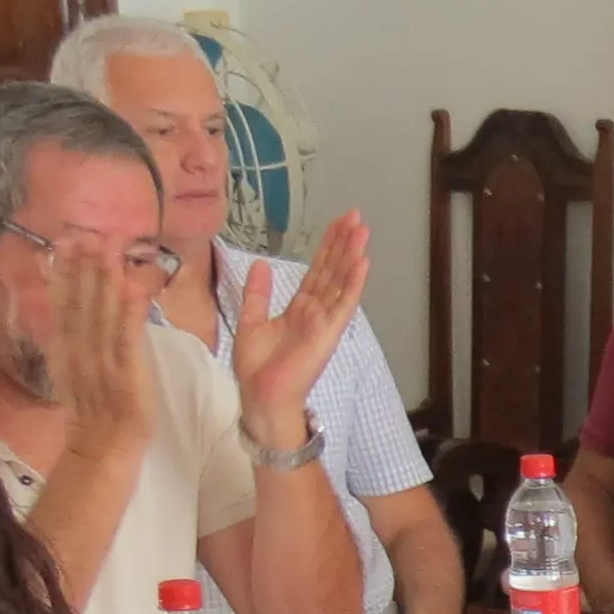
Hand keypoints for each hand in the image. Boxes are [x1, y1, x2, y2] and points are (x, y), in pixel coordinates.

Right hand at [43, 233, 154, 465]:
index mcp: (67, 349)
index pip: (63, 303)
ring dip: (103, 278)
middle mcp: (80, 351)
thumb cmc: (95, 411)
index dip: (64, 271)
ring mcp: (102, 362)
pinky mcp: (126, 375)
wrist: (102, 449)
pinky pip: (126, 339)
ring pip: (100, 314)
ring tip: (106, 247)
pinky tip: (131, 286)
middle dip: (82, 265)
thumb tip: (72, 305)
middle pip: (80, 302)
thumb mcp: (74, 369)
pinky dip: (128, 312)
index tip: (66, 240)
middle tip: (85, 231)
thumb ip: (72, 338)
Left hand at [231, 210, 369, 446]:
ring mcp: (325, 321)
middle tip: (356, 216)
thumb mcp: (250, 321)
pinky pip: (343, 304)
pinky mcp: (328, 332)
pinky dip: (353, 283)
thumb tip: (260, 264)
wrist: (260, 397)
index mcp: (300, 309)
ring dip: (352, 255)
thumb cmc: (257, 368)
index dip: (327, 247)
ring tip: (362, 230)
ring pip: (341, 281)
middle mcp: (316, 312)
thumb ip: (258, 293)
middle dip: (344, 243)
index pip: (317, 271)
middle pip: (333, 270)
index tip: (337, 224)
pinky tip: (362, 262)